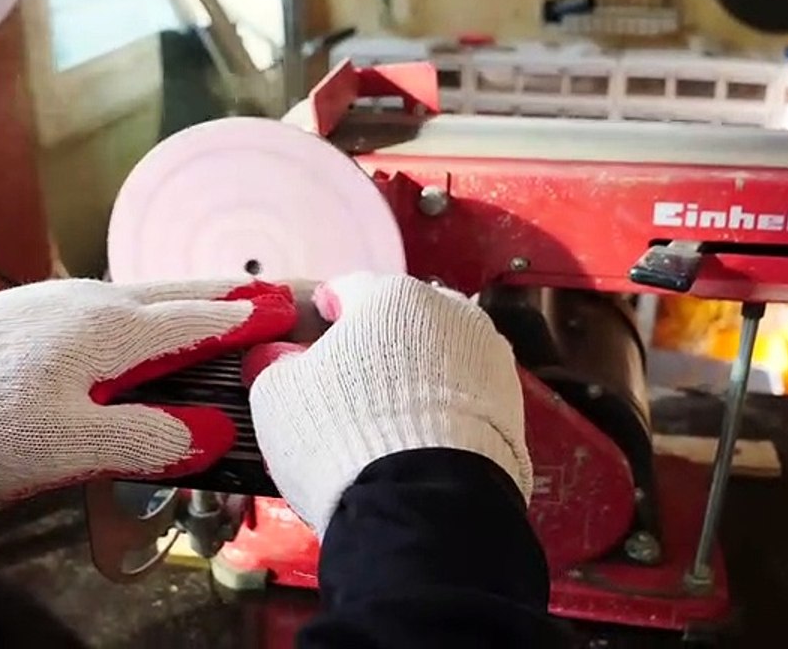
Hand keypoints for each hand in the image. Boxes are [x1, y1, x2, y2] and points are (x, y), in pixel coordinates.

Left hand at [0, 278, 294, 499]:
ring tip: (222, 309)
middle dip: (229, 295)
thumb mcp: (66, 445)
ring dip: (189, 301)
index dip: (249, 321)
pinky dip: (149, 315)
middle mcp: (93, 302)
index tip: (294, 308)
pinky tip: (144, 332)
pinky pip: (111, 309)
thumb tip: (214, 429)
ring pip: (143, 297)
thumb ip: (146, 435)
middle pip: (179, 293)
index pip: (201, 320)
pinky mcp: (30, 315)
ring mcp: (58, 303)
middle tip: (273, 293)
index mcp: (112, 329)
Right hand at [245, 273, 532, 536]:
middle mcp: (448, 309)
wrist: (424, 500)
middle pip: (402, 318)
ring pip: (441, 351)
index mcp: (389, 294)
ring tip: (394, 411)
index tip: (316, 331)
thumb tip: (275, 356)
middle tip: (352, 379)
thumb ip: (276, 364)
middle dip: (379, 341)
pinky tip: (427, 434)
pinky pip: (467, 391)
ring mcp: (488, 353)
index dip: (326, 311)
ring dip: (419, 369)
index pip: (348, 288)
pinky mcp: (512, 400)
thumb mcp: (280, 395)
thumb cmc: (342, 431)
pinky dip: (448, 402)